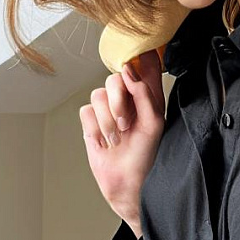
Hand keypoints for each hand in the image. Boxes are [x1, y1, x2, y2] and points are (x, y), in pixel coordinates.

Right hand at [79, 48, 165, 223]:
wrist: (127, 183)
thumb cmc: (146, 155)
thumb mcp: (153, 123)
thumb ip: (143, 93)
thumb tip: (127, 70)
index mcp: (147, 97)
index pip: (143, 66)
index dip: (138, 56)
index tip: (134, 58)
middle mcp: (127, 100)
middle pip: (113, 78)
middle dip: (117, 101)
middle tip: (125, 123)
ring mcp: (107, 110)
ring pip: (97, 95)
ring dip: (107, 121)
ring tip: (117, 139)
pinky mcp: (92, 122)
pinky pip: (86, 111)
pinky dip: (95, 129)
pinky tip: (104, 142)